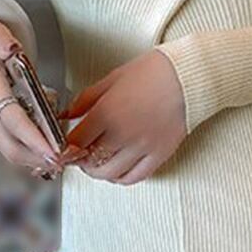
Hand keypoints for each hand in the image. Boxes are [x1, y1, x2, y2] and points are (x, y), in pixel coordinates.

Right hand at [0, 9, 60, 175]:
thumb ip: (3, 42)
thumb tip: (12, 49)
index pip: (12, 119)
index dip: (34, 138)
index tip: (54, 150)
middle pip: (11, 146)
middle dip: (40, 157)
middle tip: (69, 158)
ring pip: (10, 150)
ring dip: (37, 159)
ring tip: (65, 157)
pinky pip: (10, 145)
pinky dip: (31, 152)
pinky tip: (49, 151)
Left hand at [59, 49, 186, 184]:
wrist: (186, 76)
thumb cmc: (153, 72)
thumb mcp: (111, 79)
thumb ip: (85, 100)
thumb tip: (67, 114)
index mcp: (106, 112)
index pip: (75, 142)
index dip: (66, 148)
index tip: (65, 147)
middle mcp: (122, 133)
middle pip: (90, 162)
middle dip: (80, 162)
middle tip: (79, 157)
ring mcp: (141, 147)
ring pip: (111, 174)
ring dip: (99, 173)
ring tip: (97, 164)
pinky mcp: (159, 154)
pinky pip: (136, 177)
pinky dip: (122, 178)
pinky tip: (118, 171)